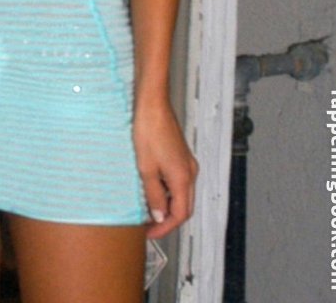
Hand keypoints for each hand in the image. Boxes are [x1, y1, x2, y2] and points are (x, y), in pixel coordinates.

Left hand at [132, 98, 198, 238]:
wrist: (152, 103)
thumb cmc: (149, 129)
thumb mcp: (146, 167)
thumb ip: (154, 194)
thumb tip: (159, 215)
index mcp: (184, 177)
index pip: (181, 214)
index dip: (165, 227)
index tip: (150, 233)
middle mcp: (190, 171)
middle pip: (184, 205)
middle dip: (166, 218)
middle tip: (147, 224)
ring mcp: (186, 162)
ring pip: (180, 193)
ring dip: (166, 203)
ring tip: (145, 207)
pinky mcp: (180, 154)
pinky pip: (176, 180)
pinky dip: (166, 189)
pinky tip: (150, 186)